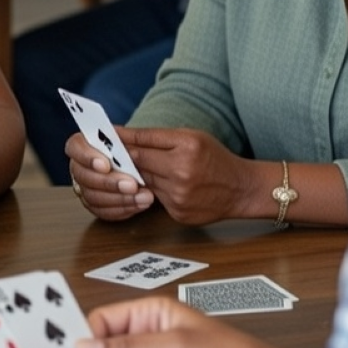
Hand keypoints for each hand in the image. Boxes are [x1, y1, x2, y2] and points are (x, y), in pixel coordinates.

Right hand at [66, 131, 153, 220]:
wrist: (149, 171)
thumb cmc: (138, 153)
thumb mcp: (136, 141)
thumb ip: (127, 139)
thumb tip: (123, 138)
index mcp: (84, 145)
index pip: (75, 147)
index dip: (87, 157)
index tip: (105, 165)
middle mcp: (80, 166)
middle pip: (82, 176)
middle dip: (108, 182)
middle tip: (132, 185)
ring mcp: (85, 187)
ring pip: (92, 197)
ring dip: (119, 198)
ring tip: (143, 196)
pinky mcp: (95, 205)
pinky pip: (102, 211)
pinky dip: (122, 209)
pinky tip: (139, 204)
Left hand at [118, 127, 255, 224]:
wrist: (241, 189)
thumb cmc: (215, 158)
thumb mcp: (192, 137)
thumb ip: (158, 137)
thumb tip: (124, 134)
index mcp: (187, 147)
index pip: (143, 141)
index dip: (122, 139)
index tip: (106, 134)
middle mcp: (182, 172)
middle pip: (139, 162)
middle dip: (125, 157)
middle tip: (109, 151)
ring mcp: (179, 195)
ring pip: (144, 181)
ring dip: (137, 175)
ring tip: (134, 167)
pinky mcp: (177, 212)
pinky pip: (155, 197)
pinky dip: (153, 190)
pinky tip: (161, 184)